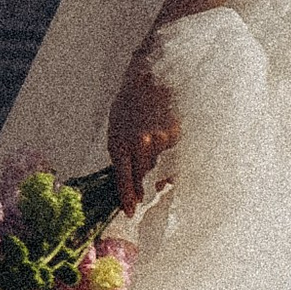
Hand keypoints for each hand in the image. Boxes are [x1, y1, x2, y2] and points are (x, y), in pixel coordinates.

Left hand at [107, 51, 179, 215]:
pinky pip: (171, 154)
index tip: (130, 211)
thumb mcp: (116, 129)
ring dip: (155, 162)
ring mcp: (158, 142)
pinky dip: (167, 150)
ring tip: (151, 141)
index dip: (127, 198)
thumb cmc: (129, 104)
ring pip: (158, 166)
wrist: (150, 78)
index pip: (124, 180)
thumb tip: (133, 181)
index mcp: (120, 143)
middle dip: (142, 183)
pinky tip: (163, 133)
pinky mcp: (174, 137)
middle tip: (143, 185)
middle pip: (143, 178)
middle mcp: (139, 146)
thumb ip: (122, 156)